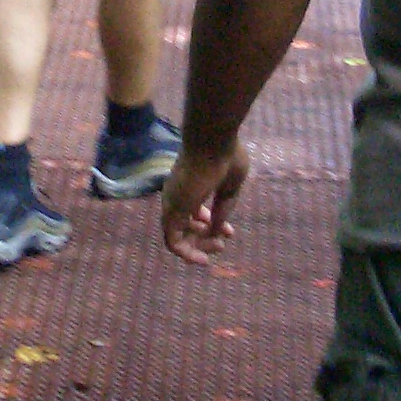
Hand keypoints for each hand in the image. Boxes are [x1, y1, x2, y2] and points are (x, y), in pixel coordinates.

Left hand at [160, 138, 248, 265]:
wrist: (213, 142)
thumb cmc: (226, 157)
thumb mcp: (230, 188)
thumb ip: (223, 209)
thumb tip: (218, 231)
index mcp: (190, 186)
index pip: (194, 212)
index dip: (211, 224)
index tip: (230, 232)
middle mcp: (177, 196)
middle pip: (184, 226)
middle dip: (205, 238)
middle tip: (223, 244)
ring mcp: (172, 203)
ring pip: (178, 236)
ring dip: (198, 247)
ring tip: (219, 247)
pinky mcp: (171, 211)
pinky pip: (172, 241)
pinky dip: (186, 253)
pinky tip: (203, 258)